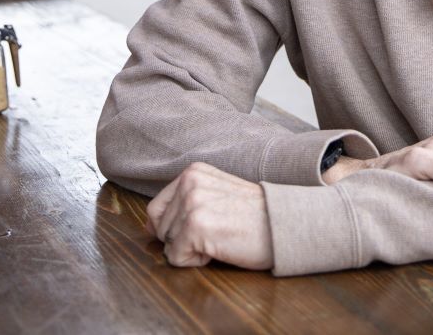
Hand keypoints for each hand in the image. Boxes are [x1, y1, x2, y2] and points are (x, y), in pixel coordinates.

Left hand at [145, 162, 273, 269]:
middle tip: (216, 229)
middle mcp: (190, 182)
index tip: (204, 224)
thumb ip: (184, 201)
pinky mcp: (196, 225)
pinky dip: (197, 261)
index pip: (156, 209)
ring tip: (221, 235)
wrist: (283, 222)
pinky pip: (176, 258)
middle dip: (182, 238)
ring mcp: (192, 202)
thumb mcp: (217, 195)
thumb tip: (149, 224)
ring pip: (168, 244)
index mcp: (194, 171)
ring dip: (192, 249)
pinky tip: (221, 245)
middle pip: (160, 228)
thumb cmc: (254, 214)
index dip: (175, 226)